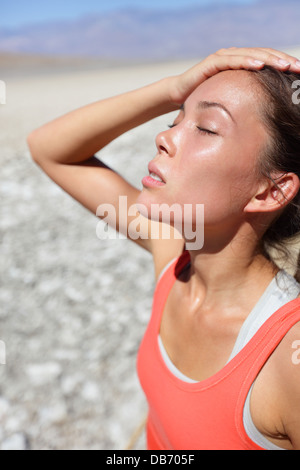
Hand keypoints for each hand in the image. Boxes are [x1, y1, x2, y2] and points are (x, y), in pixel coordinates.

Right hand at [169, 47, 299, 104]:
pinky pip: (233, 59)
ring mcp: (224, 57)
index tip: (299, 74)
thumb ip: (244, 101)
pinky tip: (261, 65)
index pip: (267, 62)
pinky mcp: (213, 61)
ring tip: (285, 65)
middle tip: (299, 67)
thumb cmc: (204, 99)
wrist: (178, 95)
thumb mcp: (229, 100)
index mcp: (241, 65)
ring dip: (270, 59)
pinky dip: (247, 61)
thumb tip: (263, 116)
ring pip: (252, 54)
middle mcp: (235, 57)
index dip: (283, 66)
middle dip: (282, 61)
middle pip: (264, 55)